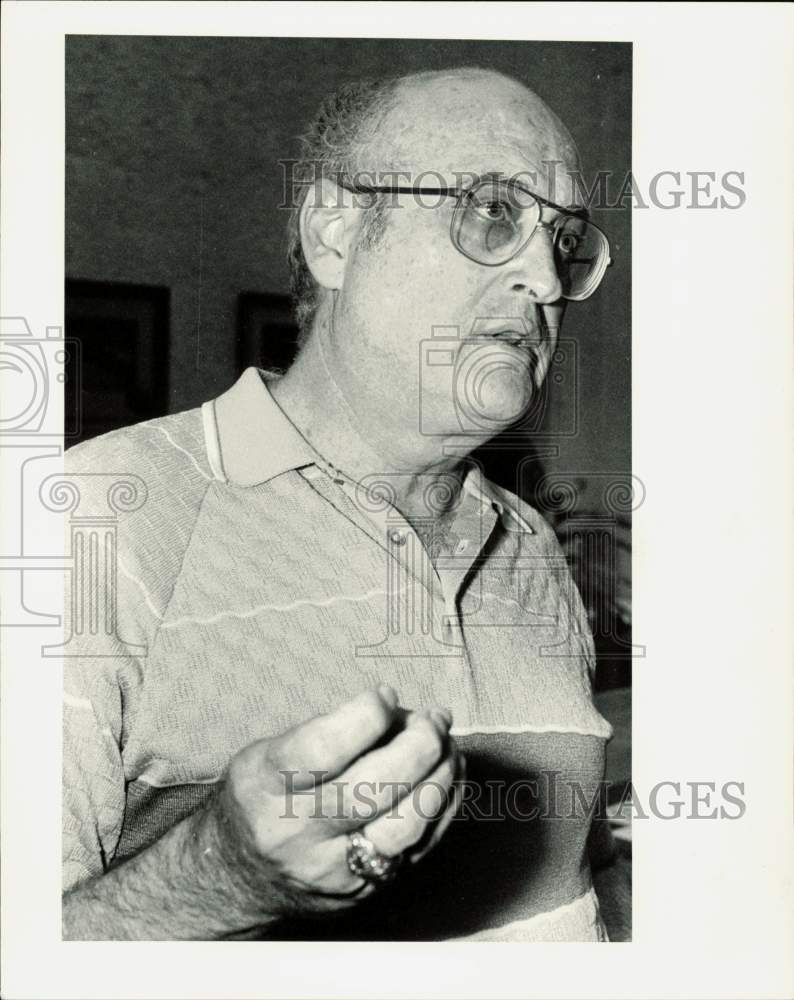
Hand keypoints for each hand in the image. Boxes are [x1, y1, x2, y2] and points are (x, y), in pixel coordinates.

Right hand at [206, 685, 460, 921]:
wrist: (241, 876)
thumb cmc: (262, 795)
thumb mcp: (269, 752)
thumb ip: (325, 731)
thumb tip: (398, 714)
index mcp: (265, 784)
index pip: (321, 751)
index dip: (364, 717)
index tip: (384, 694)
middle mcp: (296, 830)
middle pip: (370, 790)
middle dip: (416, 746)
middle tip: (433, 719)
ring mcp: (332, 866)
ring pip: (402, 826)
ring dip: (439, 778)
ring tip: (447, 745)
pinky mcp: (363, 887)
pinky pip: (418, 847)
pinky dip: (443, 805)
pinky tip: (448, 774)